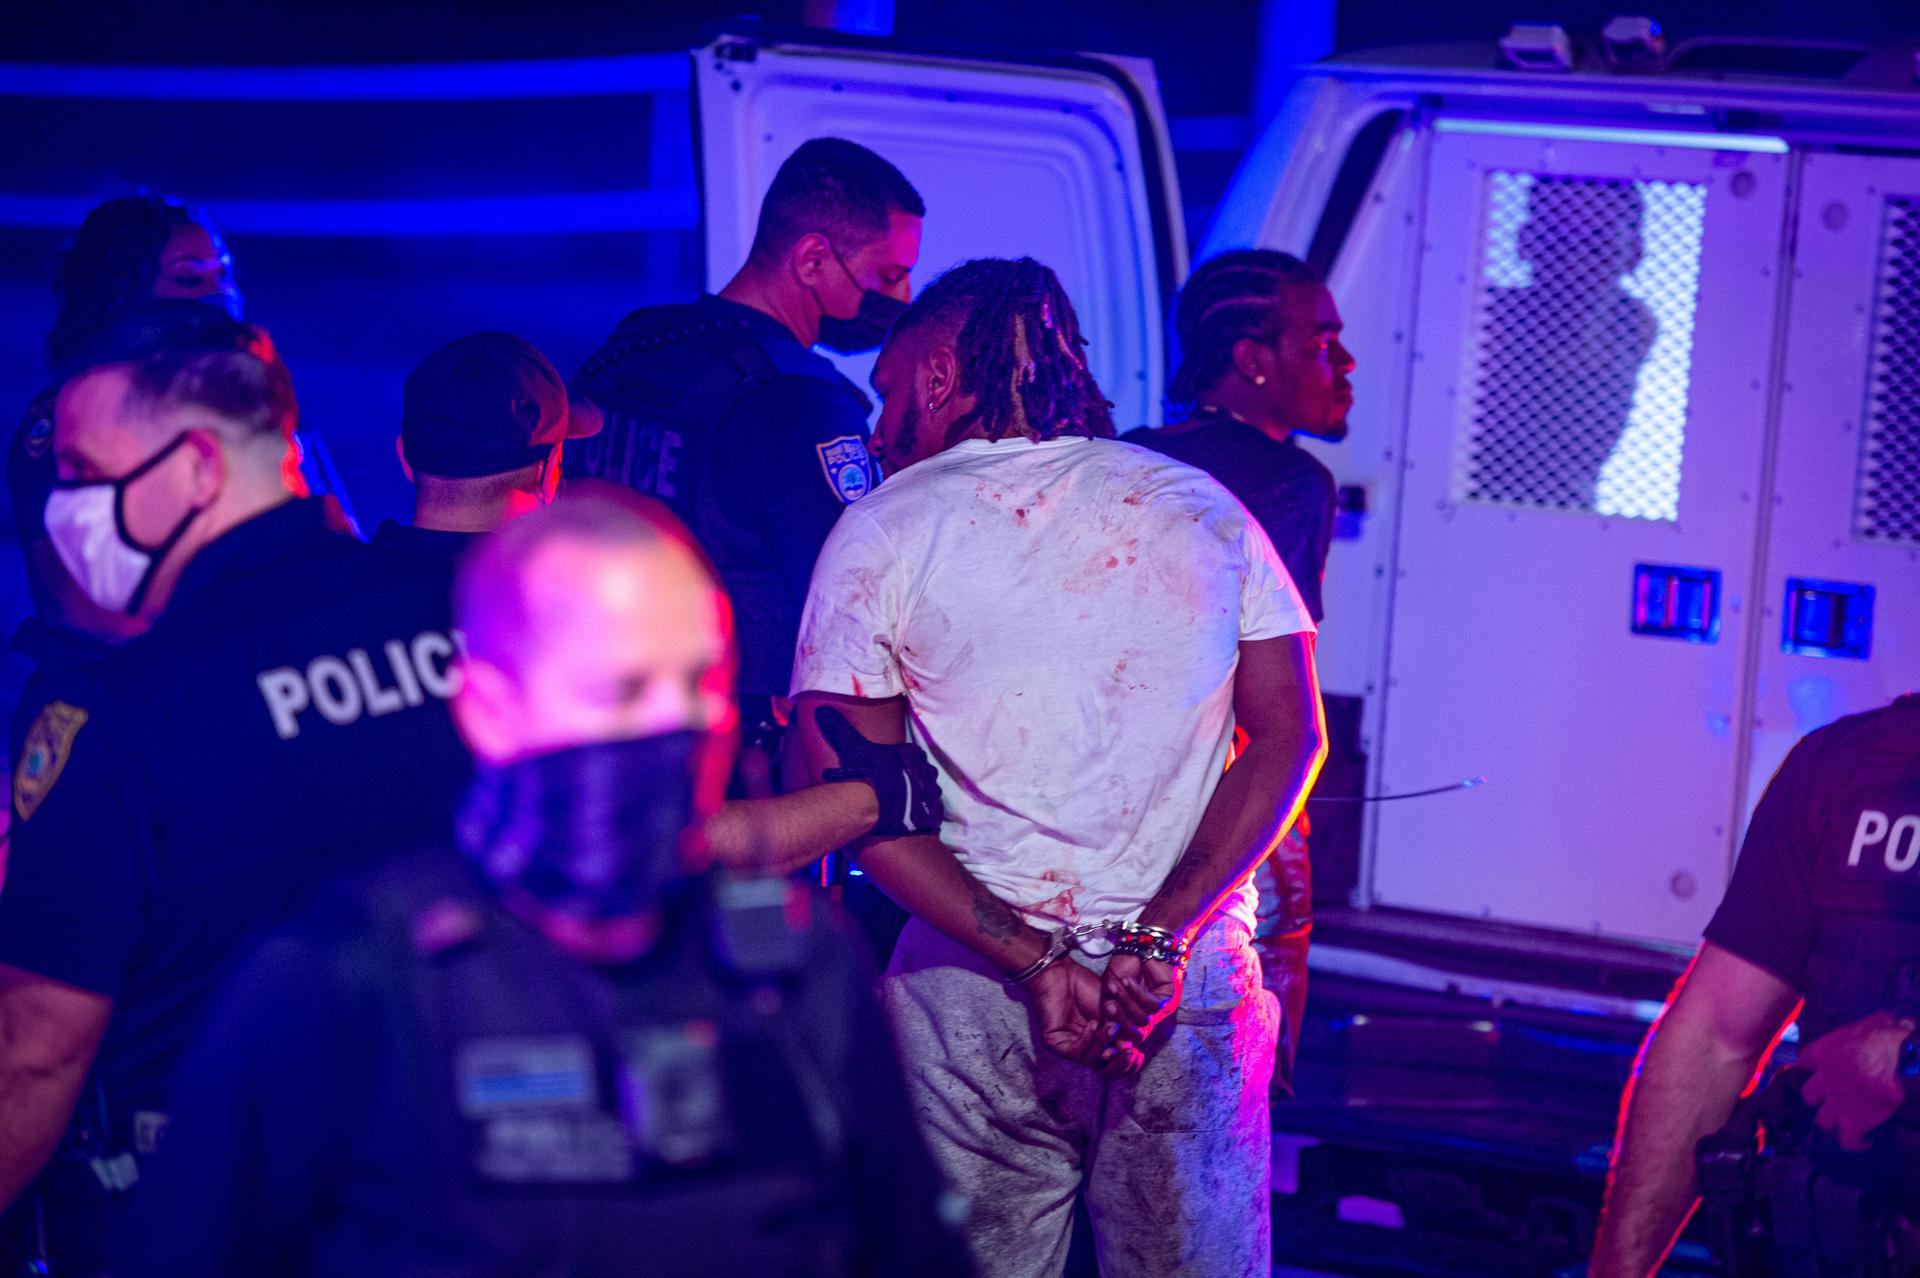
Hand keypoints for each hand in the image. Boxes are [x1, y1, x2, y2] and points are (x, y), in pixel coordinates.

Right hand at [815, 706, 944, 837]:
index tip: (893, 768)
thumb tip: (822, 711)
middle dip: (914, 779)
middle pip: (923, 773)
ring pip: (929, 793)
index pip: (913, 754)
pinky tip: (913, 819)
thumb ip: (839, 729)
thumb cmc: (866, 772)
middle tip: (898, 788)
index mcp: (912, 754)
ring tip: (906, 804)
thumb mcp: (851, 747)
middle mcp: (926, 771)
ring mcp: (930, 793)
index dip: (904, 761)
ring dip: (920, 797)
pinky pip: (932, 813)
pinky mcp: (931, 813)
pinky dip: (925, 816)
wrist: (875, 802)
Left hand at [1027, 960, 1143, 1075]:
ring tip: (1110, 1025)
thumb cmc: (1088, 988)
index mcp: (1101, 1044)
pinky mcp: (1055, 1043)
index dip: (1128, 1064)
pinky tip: (1092, 1024)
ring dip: (1103, 1043)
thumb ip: (1121, 1033)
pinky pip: (1075, 1052)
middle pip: (1105, 1071)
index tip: (1139, 1054)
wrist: (1063, 974)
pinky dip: (1087, 1040)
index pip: (1116, 1065)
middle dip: (1119, 1064)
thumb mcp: (1113, 1013)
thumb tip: (1131, 1052)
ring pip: (1091, 1061)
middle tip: (1129, 1051)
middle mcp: (1086, 1049)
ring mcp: (1070, 1047)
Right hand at [1101, 952, 1183, 1052]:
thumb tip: (1104, 1038)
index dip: (1115, 1041)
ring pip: (1142, 1021)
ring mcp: (1159, 1013)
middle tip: (1108, 1006)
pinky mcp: (1168, 1001)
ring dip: (1127, 1003)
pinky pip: (1153, 1007)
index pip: (1125, 1040)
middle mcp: (1146, 1021)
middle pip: (1135, 1035)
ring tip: (1115, 987)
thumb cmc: (1122, 969)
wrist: (1137, 947)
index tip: (1100, 1036)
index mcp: (1131, 1022)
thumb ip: (1108, 1014)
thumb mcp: (1109, 993)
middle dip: (1120, 1021)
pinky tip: (1129, 982)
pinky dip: (1138, 994)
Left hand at [1798, 1010, 1910, 1151]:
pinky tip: (1864, 1141)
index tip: (1817, 1071)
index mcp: (1822, 1054)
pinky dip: (1855, 1142)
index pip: (1804, 1062)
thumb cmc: (1882, 1033)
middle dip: (1819, 1100)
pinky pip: (1848, 1140)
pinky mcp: (1853, 1120)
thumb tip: (1897, 1022)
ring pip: (1823, 1120)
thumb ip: (1874, 1026)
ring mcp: (1835, 1102)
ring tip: (1847, 1122)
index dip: (1811, 1068)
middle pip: (1809, 1096)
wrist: (1889, 1054)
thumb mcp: (1874, 1023)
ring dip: (1833, 1121)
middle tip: (1834, 1101)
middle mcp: (1823, 1079)